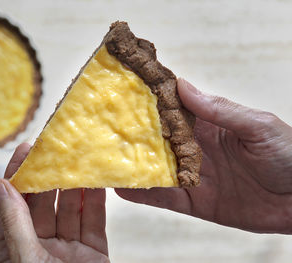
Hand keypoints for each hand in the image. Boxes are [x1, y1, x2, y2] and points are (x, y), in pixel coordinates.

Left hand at [0, 143, 108, 262]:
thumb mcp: (24, 256)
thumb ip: (14, 221)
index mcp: (15, 247)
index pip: (13, 204)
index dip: (19, 175)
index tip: (26, 149)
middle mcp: (40, 245)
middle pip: (43, 203)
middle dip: (50, 175)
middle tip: (58, 148)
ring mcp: (67, 248)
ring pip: (70, 209)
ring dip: (75, 185)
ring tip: (79, 159)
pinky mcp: (93, 253)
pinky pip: (94, 222)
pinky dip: (95, 201)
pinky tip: (97, 182)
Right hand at [116, 79, 291, 233]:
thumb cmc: (289, 155)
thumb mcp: (257, 126)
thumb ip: (219, 109)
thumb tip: (182, 86)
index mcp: (209, 125)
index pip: (173, 109)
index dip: (150, 100)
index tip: (124, 92)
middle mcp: (195, 148)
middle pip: (157, 139)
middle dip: (133, 133)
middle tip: (104, 127)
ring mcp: (193, 175)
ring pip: (156, 168)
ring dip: (132, 164)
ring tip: (105, 158)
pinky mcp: (195, 201)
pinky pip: (165, 197)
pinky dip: (144, 194)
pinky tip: (122, 188)